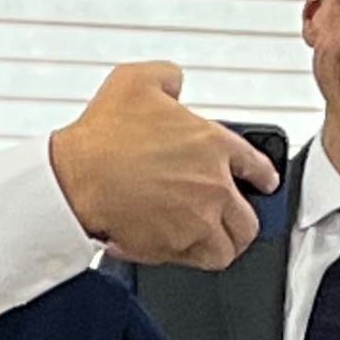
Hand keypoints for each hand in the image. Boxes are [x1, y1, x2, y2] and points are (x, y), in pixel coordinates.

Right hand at [44, 62, 273, 270]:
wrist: (75, 178)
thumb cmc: (101, 135)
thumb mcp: (136, 80)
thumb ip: (168, 77)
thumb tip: (176, 85)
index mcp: (213, 144)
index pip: (259, 167)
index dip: (264, 177)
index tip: (263, 184)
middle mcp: (213, 186)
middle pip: (250, 218)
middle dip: (244, 221)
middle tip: (233, 220)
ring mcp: (196, 221)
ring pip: (228, 249)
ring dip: (221, 246)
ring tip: (210, 241)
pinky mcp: (173, 248)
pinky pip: (193, 263)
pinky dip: (185, 258)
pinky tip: (172, 246)